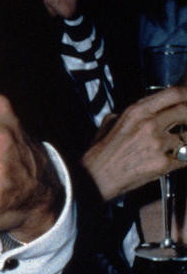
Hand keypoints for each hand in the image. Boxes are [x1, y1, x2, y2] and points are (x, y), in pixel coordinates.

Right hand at [83, 86, 186, 200]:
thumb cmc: (100, 153)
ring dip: (185, 141)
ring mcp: (158, 144)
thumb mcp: (110, 123)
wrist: (95, 178)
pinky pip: (184, 158)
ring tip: (179, 145)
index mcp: (136, 112)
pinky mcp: (163, 163)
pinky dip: (182, 159)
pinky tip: (174, 160)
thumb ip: (128, 114)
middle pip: (185, 111)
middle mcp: (149, 124)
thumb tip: (142, 112)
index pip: (172, 94)